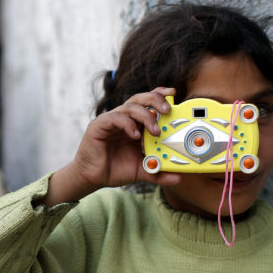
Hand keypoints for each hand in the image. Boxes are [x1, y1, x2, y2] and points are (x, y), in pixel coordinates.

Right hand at [40, 88, 183, 205]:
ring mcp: (112, 120)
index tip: (173, 93)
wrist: (93, 178)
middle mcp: (125, 119)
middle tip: (168, 110)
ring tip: (155, 131)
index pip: (148, 103)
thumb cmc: (116, 170)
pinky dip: (127, 124)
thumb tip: (178, 179)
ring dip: (145, 115)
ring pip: (130, 106)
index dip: (160, 95)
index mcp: (136, 124)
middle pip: (140, 98)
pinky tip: (135, 135)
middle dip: (155, 100)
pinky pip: (115, 117)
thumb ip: (159, 173)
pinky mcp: (99, 125)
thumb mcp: (142, 171)